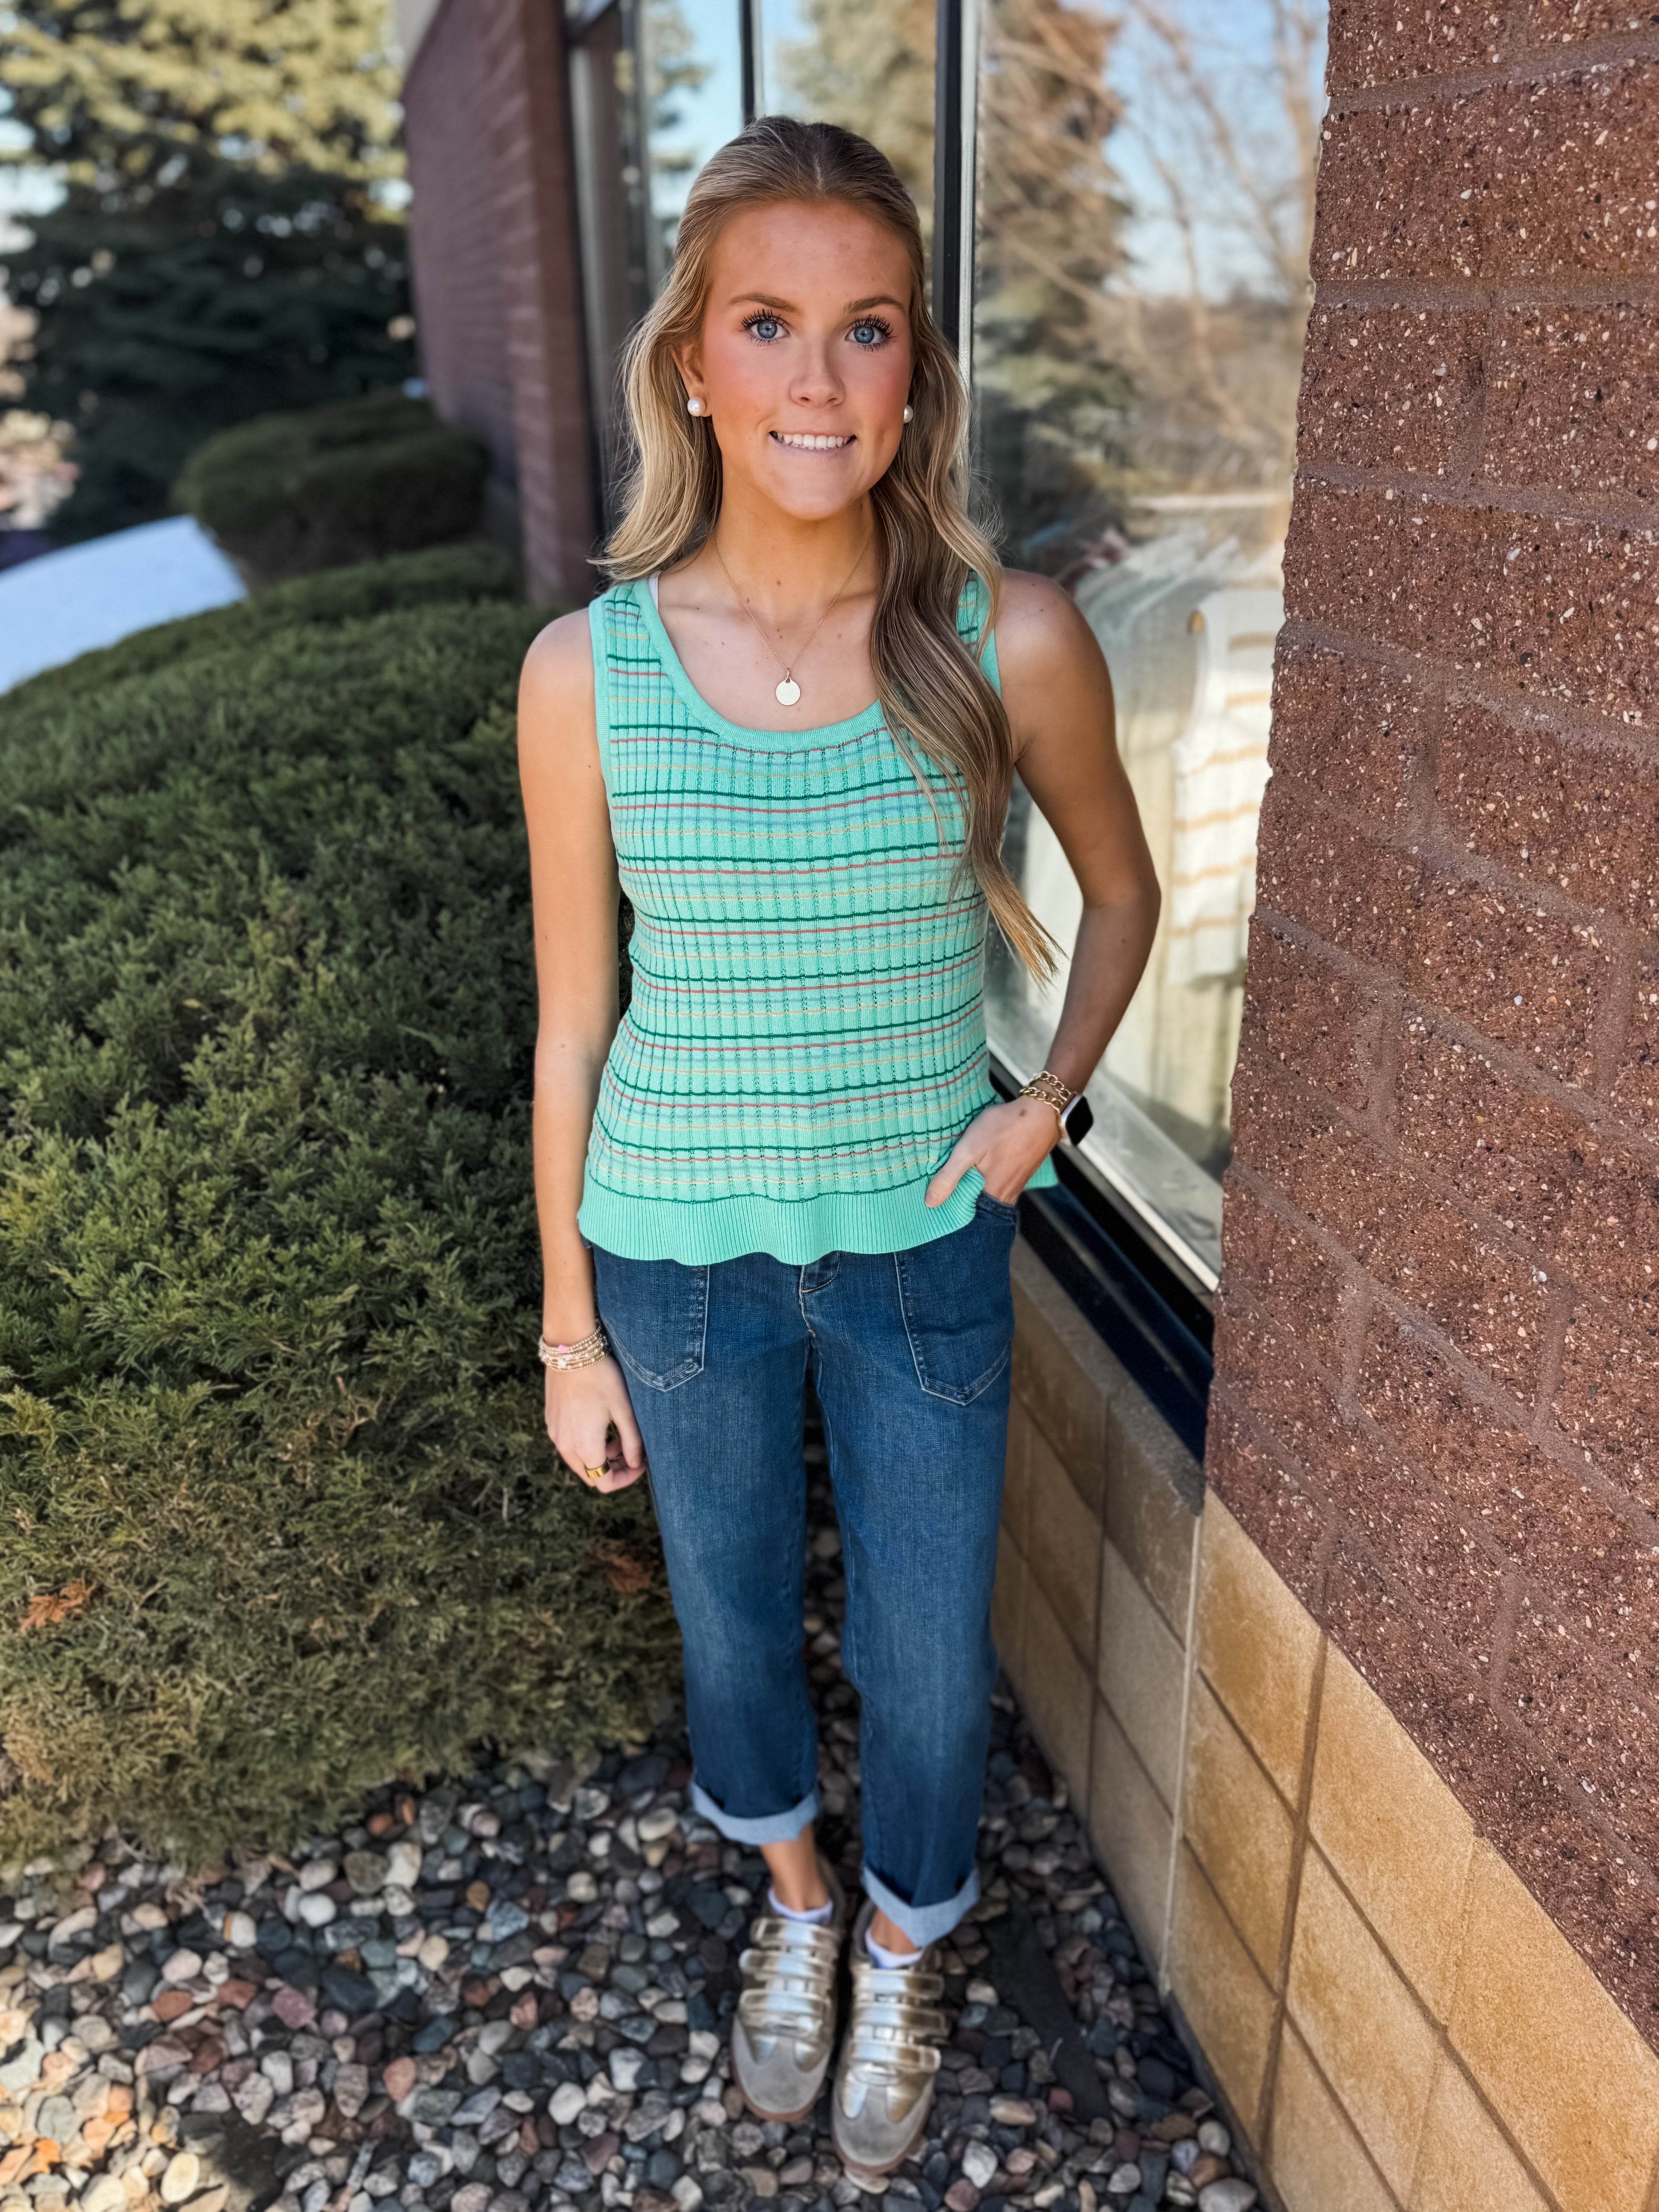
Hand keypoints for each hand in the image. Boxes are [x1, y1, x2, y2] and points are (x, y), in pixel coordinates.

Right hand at [545, 1357, 647, 1492]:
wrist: (570, 1351)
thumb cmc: (601, 1378)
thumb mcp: (623, 1410)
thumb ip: (632, 1441)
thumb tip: (635, 1464)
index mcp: (586, 1447)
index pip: (604, 1483)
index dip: (626, 1478)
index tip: (640, 1463)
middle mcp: (565, 1446)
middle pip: (590, 1475)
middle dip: (613, 1468)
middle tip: (630, 1449)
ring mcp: (555, 1434)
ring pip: (578, 1461)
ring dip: (599, 1456)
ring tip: (615, 1434)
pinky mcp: (551, 1422)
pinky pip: (568, 1444)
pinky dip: (585, 1443)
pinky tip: (597, 1422)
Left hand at [924, 1095, 1059, 1208]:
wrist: (1042, 1113)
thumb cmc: (1006, 1128)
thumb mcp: (970, 1149)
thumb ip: (950, 1176)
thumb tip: (930, 1202)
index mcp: (991, 1195)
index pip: (960, 1212)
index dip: (944, 1204)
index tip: (928, 1195)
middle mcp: (1004, 1197)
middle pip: (973, 1204)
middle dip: (955, 1195)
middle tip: (937, 1181)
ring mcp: (1014, 1186)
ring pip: (983, 1193)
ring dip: (968, 1185)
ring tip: (953, 1172)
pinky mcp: (1018, 1175)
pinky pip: (995, 1184)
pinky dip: (982, 1178)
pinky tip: (976, 1165)